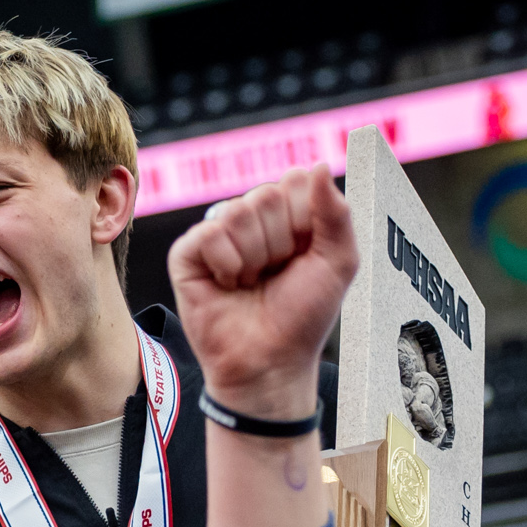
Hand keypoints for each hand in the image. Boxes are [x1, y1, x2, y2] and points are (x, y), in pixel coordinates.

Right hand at [166, 165, 356, 420]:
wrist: (270, 361)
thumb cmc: (302, 317)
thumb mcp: (338, 263)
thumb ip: (336, 212)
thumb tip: (320, 165)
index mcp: (288, 214)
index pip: (296, 181)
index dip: (305, 222)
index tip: (304, 256)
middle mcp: (252, 218)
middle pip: (266, 196)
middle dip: (279, 243)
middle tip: (275, 274)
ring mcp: (218, 234)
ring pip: (236, 214)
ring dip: (253, 258)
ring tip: (251, 282)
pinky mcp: (188, 254)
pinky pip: (208, 234)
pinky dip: (226, 265)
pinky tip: (227, 284)